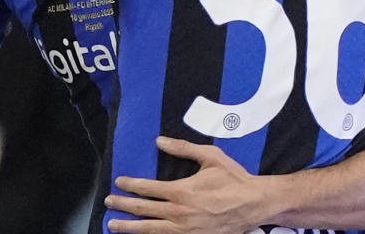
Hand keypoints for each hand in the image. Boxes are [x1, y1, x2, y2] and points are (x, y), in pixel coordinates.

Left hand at [104, 136, 263, 233]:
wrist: (256, 204)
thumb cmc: (233, 179)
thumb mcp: (210, 157)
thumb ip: (182, 148)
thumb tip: (159, 140)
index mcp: (182, 191)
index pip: (147, 188)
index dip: (130, 185)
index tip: (118, 181)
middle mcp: (180, 213)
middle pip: (143, 211)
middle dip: (122, 207)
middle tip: (108, 204)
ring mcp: (187, 230)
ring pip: (151, 231)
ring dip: (130, 228)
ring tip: (113, 226)